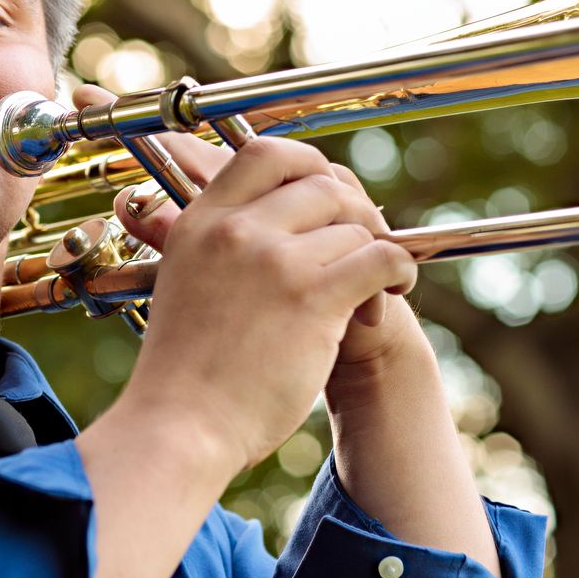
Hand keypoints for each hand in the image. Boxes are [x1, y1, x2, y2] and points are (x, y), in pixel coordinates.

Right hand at [72, 86, 418, 473]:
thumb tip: (277, 223)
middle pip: (321, 184)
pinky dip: (398, 270)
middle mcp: (234, 229)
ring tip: (377, 285)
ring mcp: (272, 260)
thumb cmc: (183, 369)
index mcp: (199, 221)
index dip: (306, 164)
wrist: (180, 424)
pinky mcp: (311, 297)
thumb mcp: (183, 281)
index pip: (264, 153)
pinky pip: (380, 257)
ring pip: (354, 224)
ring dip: (376, 250)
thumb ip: (219, 245)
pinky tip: (393, 291)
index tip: (324, 191)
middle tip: (361, 242)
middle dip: (353, 210)